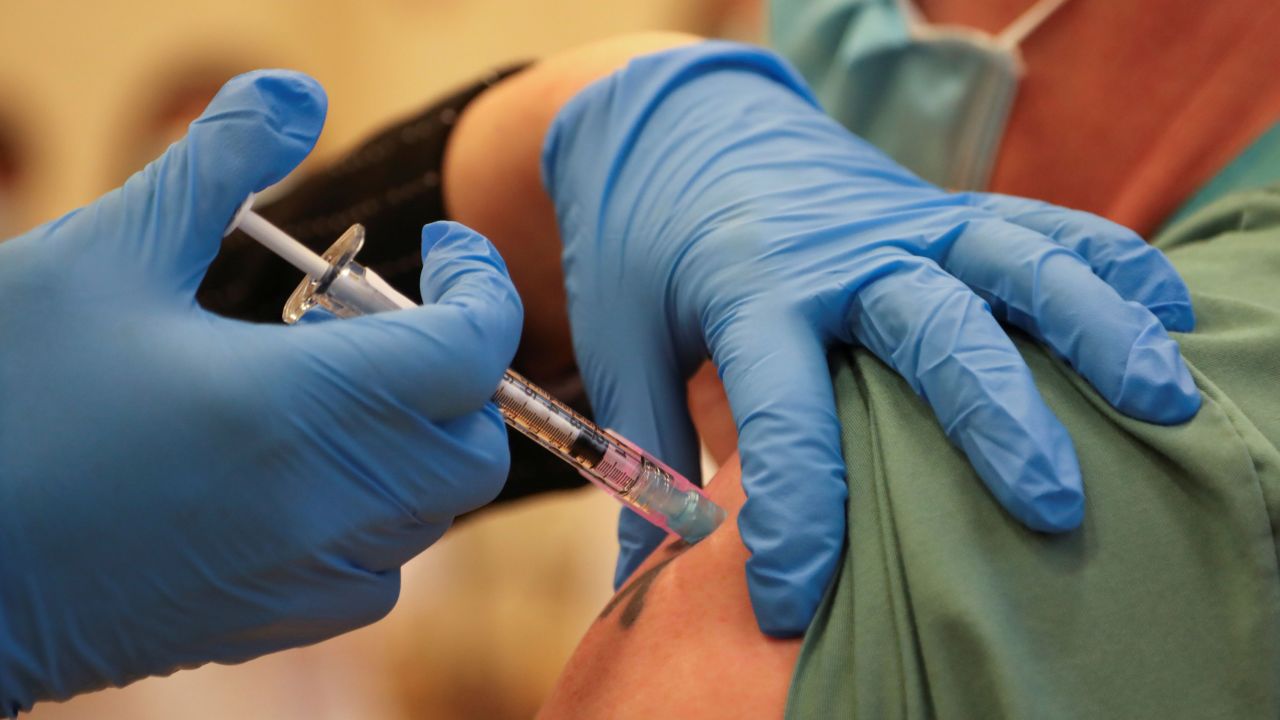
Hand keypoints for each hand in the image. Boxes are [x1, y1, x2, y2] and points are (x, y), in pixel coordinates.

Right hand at [0, 71, 520, 712]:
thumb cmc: (6, 404)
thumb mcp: (105, 255)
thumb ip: (217, 164)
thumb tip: (298, 93)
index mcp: (305, 404)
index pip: (475, 349)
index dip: (483, 283)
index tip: (442, 247)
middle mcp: (329, 504)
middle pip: (475, 441)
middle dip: (456, 370)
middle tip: (373, 322)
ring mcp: (305, 577)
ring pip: (432, 508)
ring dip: (414, 439)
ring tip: (323, 389)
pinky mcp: (270, 624)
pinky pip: (378, 573)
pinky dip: (374, 515)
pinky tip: (296, 473)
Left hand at [542, 42, 1198, 635]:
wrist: (682, 122)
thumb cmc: (648, 246)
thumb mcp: (622, 339)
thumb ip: (645, 444)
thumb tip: (652, 569)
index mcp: (747, 287)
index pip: (783, 410)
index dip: (794, 514)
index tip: (794, 602)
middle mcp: (840, 251)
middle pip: (930, 332)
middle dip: (994, 422)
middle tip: (1048, 508)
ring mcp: (902, 220)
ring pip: (1011, 265)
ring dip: (1089, 330)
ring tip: (1157, 402)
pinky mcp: (940, 206)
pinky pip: (1036, 224)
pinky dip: (1105, 262)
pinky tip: (1166, 313)